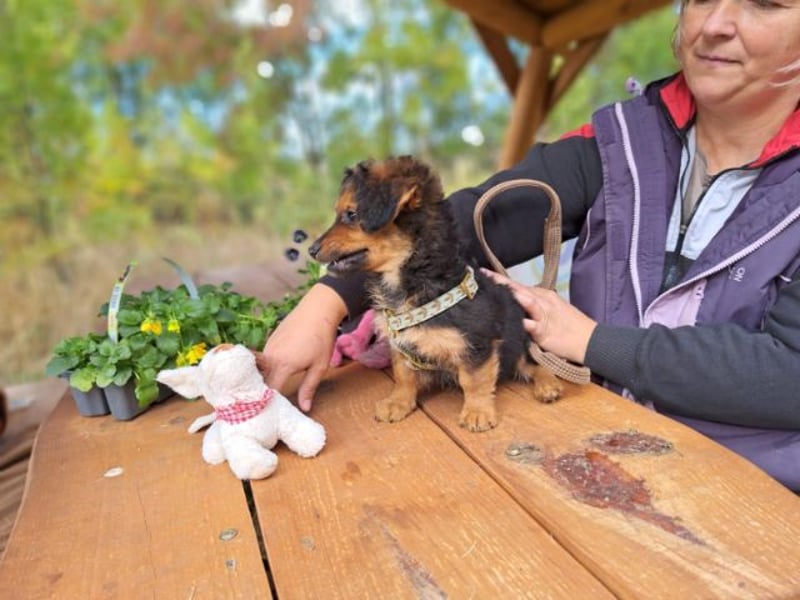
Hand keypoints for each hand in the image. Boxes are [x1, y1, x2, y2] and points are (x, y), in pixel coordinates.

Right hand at [259, 283, 346, 411]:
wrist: (317, 310)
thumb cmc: (321, 339)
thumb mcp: (319, 366)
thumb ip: (309, 388)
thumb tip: (304, 409)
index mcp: (282, 365)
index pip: (269, 391)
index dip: (268, 404)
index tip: (269, 415)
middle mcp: (270, 357)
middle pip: (260, 381)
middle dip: (261, 394)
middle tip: (263, 409)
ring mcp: (268, 347)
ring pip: (260, 370)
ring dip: (263, 381)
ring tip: (266, 395)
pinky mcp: (270, 341)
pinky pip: (263, 360)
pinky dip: (266, 369)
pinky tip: (273, 375)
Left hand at [481, 268, 596, 363]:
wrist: (590, 340)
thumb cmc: (571, 327)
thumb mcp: (552, 310)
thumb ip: (534, 306)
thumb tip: (516, 303)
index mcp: (543, 295)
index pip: (518, 285)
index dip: (501, 280)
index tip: (484, 272)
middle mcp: (543, 301)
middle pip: (519, 289)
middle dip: (500, 283)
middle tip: (483, 276)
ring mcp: (544, 315)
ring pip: (526, 301)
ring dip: (511, 295)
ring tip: (495, 289)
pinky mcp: (544, 331)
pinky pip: (531, 325)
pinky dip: (522, 322)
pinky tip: (510, 320)